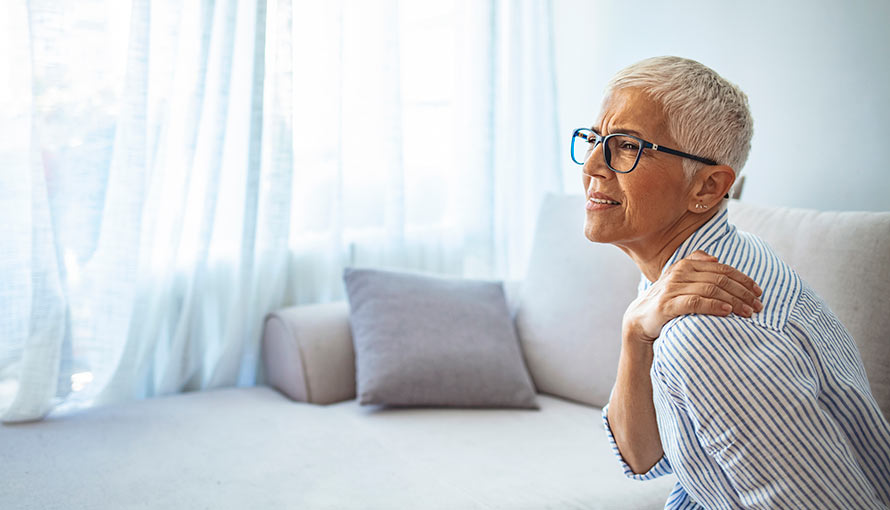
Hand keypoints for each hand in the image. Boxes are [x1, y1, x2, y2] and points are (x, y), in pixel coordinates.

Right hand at [623, 250, 762, 342]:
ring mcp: (672, 288)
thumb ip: (695, 264)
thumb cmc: (666, 300)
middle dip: (743, 293)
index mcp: (686, 264)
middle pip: (720, 280)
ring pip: (711, 290)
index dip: (744, 279)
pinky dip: (714, 306)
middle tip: (758, 306)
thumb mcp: (679, 279)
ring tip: (748, 312)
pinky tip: (727, 311)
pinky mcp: (667, 304)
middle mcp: (679, 273)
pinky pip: (695, 302)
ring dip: (734, 301)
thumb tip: (715, 257)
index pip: (722, 269)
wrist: (640, 319)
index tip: (758, 292)